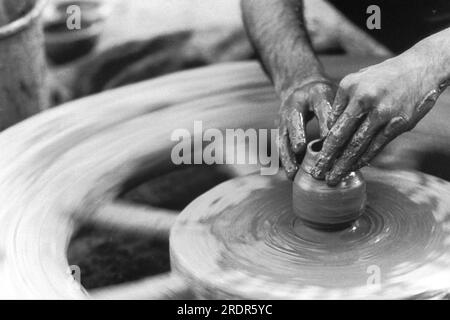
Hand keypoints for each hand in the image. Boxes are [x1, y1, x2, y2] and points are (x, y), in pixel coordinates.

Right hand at [279, 79, 335, 179]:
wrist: (298, 88)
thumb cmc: (322, 96)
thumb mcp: (333, 98)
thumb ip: (339, 114)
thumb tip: (352, 140)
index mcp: (314, 94)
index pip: (320, 107)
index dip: (324, 122)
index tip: (331, 138)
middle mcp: (293, 106)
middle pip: (293, 121)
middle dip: (297, 135)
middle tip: (300, 149)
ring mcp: (282, 119)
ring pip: (282, 138)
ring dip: (287, 156)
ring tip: (293, 173)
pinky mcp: (279, 130)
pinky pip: (280, 147)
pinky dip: (286, 160)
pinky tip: (292, 175)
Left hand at [311, 52, 449, 184]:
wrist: (420, 69)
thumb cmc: (382, 77)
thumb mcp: (357, 80)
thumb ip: (341, 103)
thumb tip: (329, 130)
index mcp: (350, 88)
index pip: (331, 122)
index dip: (322, 143)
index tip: (314, 158)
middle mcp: (364, 99)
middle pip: (341, 136)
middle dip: (327, 158)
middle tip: (318, 174)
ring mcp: (382, 113)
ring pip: (357, 145)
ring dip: (344, 165)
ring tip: (333, 178)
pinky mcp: (398, 124)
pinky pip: (376, 146)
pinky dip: (364, 159)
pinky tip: (355, 167)